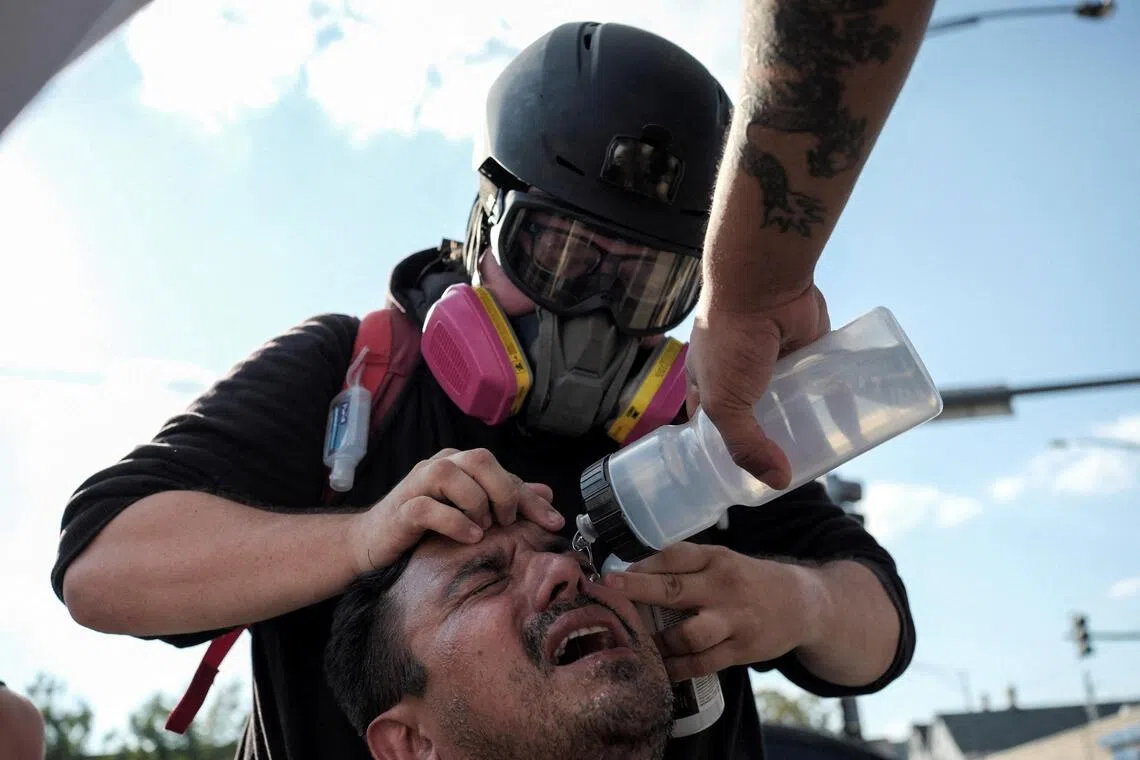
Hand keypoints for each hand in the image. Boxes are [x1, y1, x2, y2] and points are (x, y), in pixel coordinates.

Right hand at [349, 447, 560, 573]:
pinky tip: (469, 537)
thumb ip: (506, 500)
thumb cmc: (424, 527)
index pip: (501, 469)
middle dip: (502, 491)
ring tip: (484, 529)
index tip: (553, 522)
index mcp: (458, 465)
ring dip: (476, 504)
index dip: (530, 497)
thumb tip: (547, 494)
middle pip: (478, 459)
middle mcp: (438, 467)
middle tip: (506, 521)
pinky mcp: (400, 510)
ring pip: (451, 475)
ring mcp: (416, 486)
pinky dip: (454, 522)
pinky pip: (427, 507)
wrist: (372, 543)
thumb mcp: (472, 513)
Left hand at [603, 542, 825, 681]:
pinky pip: (702, 664)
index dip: (641, 565)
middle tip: (608, 592)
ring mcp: (734, 621)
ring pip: (688, 635)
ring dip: (658, 641)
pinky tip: (659, 667)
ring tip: (637, 643)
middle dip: (637, 591)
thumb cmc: (748, 581)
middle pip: (674, 590)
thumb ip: (686, 568)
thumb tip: (633, 575)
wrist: (803, 604)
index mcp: (717, 559)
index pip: (674, 556)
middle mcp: (724, 587)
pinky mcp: (741, 650)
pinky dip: (676, 668)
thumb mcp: (723, 562)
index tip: (612, 575)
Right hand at [686, 285, 829, 488]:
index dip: (728, 452)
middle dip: (774, 443)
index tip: (750, 477)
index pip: (715, 428)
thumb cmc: (730, 339)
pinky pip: (824, 380)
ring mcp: (776, 361)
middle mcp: (741, 374)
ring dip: (808, 424)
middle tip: (795, 472)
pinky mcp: (808, 348)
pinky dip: (837, 400)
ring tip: (828, 454)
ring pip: (794, 401)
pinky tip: (852, 424)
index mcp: (708, 385)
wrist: (762, 284)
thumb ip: (745, 445)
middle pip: (759, 418)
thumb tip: (777, 481)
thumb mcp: (725, 403)